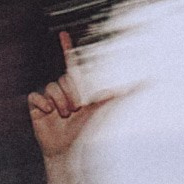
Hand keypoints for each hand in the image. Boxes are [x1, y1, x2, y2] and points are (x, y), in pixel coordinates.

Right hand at [25, 35, 114, 183]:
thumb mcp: (105, 108)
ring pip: (51, 87)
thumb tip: (147, 82)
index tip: (63, 34)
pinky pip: (36, 96)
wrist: (69, 149)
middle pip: (64, 78)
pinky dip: (43, 104)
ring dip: (60, 102)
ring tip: (65, 115)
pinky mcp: (37, 106)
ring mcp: (49, 98)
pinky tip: (49, 112)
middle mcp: (62, 90)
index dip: (67, 48)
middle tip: (75, 109)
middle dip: (71, 94)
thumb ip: (124, 94)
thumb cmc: (85, 131)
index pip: (71, 63)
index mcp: (76, 87)